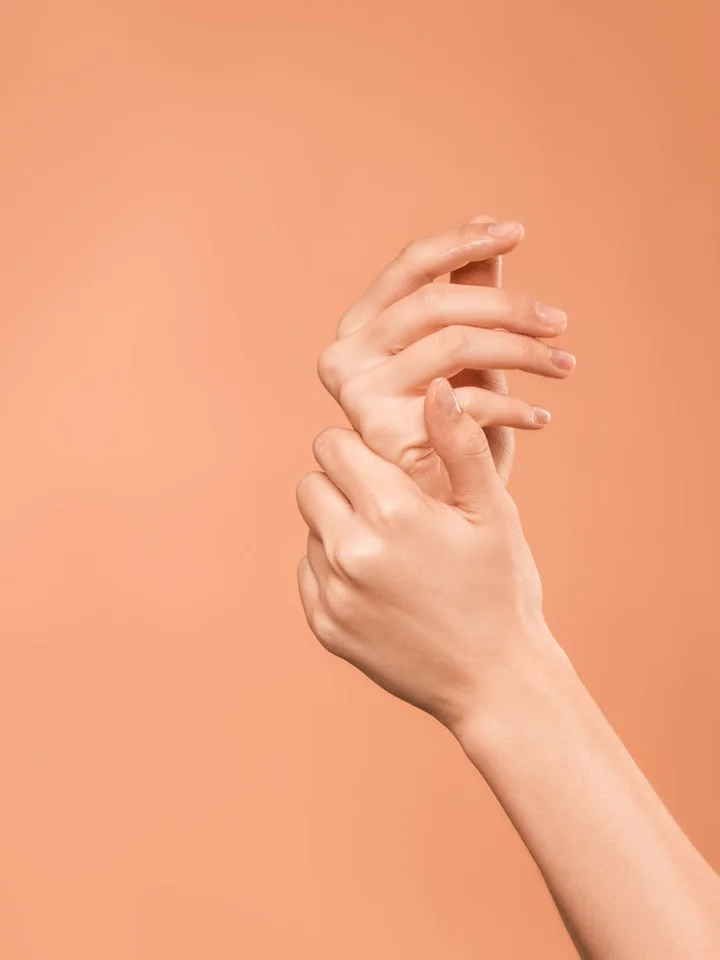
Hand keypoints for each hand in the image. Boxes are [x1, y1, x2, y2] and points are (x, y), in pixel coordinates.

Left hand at [296, 378, 563, 734]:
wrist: (496, 681)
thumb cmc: (502, 588)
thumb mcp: (493, 512)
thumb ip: (459, 445)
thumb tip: (436, 386)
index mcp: (391, 512)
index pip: (332, 445)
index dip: (361, 449)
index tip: (391, 468)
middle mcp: (349, 550)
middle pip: (312, 481)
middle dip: (345, 483)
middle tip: (391, 506)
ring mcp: (332, 593)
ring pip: (311, 527)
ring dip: (340, 525)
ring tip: (393, 550)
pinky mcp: (324, 626)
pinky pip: (309, 571)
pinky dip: (334, 568)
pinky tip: (381, 584)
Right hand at [317, 218, 574, 500]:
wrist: (433, 510)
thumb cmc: (447, 428)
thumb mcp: (461, 354)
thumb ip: (467, 293)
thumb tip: (486, 222)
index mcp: (359, 327)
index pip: (409, 266)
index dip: (464, 242)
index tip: (518, 234)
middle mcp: (346, 354)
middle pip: (437, 303)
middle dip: (510, 307)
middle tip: (560, 323)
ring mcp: (359, 394)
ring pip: (455, 345)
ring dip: (523, 353)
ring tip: (563, 367)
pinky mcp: (385, 432)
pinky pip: (465, 399)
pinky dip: (514, 406)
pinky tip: (539, 418)